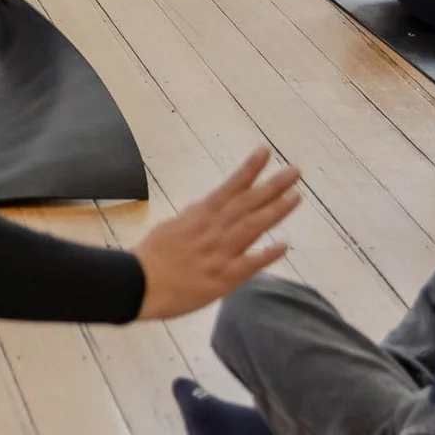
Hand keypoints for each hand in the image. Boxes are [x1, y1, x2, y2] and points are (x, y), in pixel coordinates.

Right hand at [130, 146, 302, 319]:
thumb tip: (204, 206)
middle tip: (295, 170)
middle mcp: (213, 229)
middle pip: (248, 203)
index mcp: (200, 215)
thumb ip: (192, 217)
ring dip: (276, 210)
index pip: (230, 187)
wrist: (138, 284)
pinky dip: (267, 254)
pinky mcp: (223, 277)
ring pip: (253, 226)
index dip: (249, 169)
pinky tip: (284, 244)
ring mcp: (220, 252)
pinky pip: (250, 264)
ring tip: (296, 196)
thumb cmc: (150, 257)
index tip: (265, 151)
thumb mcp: (170, 227)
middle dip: (273, 185)